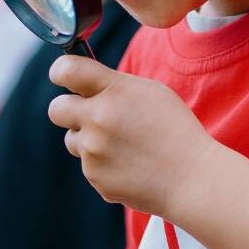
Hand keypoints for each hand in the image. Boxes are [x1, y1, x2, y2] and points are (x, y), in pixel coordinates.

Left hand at [47, 55, 216, 217]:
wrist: (192, 178)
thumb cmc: (176, 131)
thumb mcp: (152, 93)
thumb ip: (115, 85)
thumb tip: (87, 85)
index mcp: (114, 90)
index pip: (66, 70)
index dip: (61, 71)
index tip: (63, 77)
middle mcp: (98, 118)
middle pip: (56, 108)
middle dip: (68, 110)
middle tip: (88, 115)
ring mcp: (93, 151)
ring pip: (73, 140)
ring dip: (88, 140)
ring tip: (122, 145)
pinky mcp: (95, 177)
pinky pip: (89, 165)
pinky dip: (104, 165)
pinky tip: (130, 165)